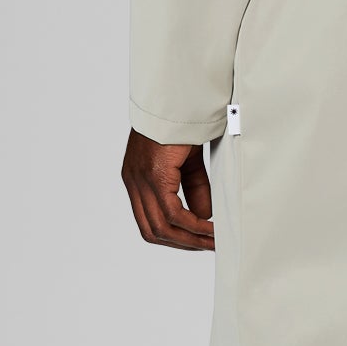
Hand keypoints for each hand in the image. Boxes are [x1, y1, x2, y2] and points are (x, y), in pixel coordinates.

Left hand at [121, 130, 213, 250]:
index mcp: (137, 179)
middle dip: (181, 243)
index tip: (196, 242)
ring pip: (161, 227)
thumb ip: (193, 189)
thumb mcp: (188, 162)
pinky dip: (192, 225)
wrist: (177, 98)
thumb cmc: (182, 123)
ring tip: (213, 241)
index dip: (172, 237)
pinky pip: (171, 213)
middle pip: (152, 230)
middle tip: (207, 247)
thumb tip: (201, 217)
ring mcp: (140, 180)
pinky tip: (208, 227)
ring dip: (189, 239)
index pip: (149, 221)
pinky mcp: (154, 175)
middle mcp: (134, 182)